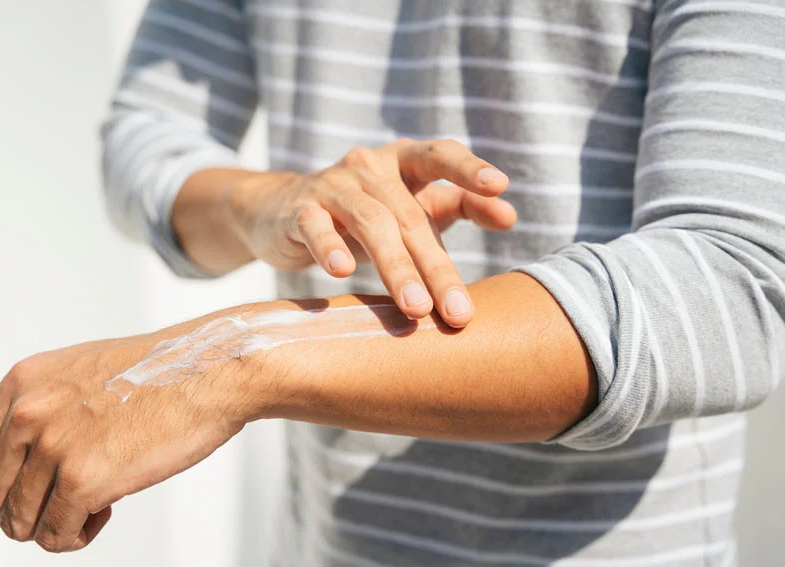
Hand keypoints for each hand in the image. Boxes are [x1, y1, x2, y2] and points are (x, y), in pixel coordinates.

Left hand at [0, 329, 251, 551]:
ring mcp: (53, 447)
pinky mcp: (83, 480)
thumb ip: (24, 394)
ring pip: (20, 523)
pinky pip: (56, 536)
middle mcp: (29, 413)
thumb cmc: (157, 369)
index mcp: (23, 384)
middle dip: (15, 515)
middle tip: (51, 513)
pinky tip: (103, 513)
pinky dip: (76, 537)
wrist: (208, 371)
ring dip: (51, 527)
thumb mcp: (74, 367)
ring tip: (88, 508)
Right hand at [228, 138, 515, 327]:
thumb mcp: (412, 206)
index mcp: (404, 161)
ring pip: (370, 222)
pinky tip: (342, 271)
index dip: (469, 169)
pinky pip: (315, 226)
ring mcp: (332, 185)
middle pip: (410, 215)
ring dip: (395, 266)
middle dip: (435, 266)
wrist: (283, 213)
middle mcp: (370, 166)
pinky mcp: (299, 210)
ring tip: (415, 307)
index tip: (499, 188)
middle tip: (457, 311)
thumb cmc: (364, 214)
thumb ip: (460, 205)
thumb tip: (511, 214)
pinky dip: (328, 247)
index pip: (440, 155)